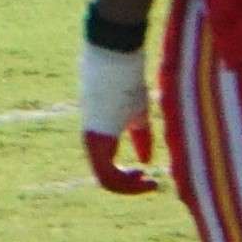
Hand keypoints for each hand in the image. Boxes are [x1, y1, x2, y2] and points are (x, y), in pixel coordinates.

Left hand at [80, 38, 158, 194]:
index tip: (146, 173)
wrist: (115, 54)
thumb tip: (146, 160)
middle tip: (149, 181)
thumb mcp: (137, 113)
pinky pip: (104, 170)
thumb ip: (141, 137)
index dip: (127, 180)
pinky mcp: (95, 134)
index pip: (107, 169)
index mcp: (100, 135)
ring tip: (146, 180)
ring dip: (127, 186)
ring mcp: (92, 137)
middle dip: (128, 186)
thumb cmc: (127, 78)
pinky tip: (142, 173)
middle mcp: (92, 140)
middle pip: (105, 178)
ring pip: (104, 178)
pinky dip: (123, 179)